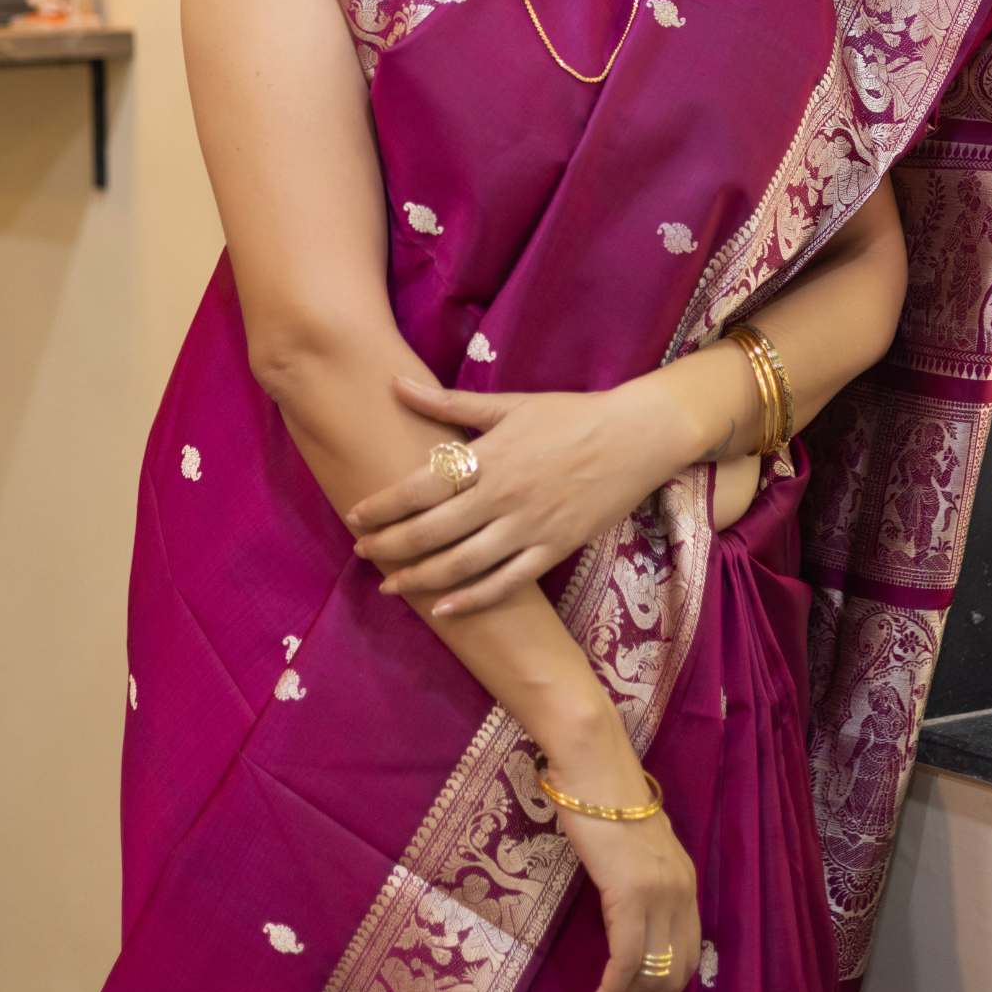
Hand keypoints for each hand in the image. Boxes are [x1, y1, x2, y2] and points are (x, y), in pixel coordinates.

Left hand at [347, 377, 699, 616]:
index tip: (355, 515)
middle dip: (391, 546)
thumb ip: (450, 402)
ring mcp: (530, 527)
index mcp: (490, 456)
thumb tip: (396, 383)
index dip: (383, 505)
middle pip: (433, 530)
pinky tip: (445, 608)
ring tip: (391, 585)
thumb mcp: (511, 403)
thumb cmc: (571, 415)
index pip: (421, 486)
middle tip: (362, 552)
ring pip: (463, 564)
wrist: (636, 436)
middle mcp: (504, 496)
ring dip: (420, 578)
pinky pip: (506, 583)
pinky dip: (472, 600)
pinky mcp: (554, 549)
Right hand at [542, 732, 700, 991]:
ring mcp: (660, 893)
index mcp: (685, 882)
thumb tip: (626, 925)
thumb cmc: (602, 802)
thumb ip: (639, 886)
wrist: (592, 766)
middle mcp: (681, 891)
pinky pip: (627, 961)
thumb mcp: (633, 852)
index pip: (687, 955)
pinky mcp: (632, 894)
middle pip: (674, 972)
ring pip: (651, 974)